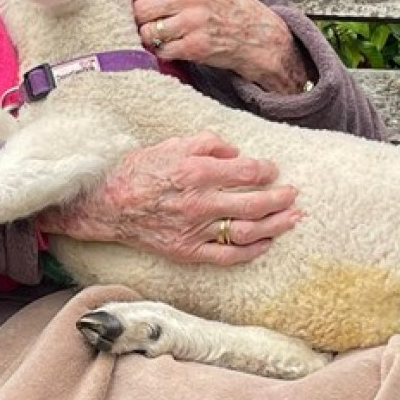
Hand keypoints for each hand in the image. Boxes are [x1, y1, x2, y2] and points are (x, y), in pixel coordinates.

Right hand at [37, 132, 301, 264]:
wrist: (106, 204)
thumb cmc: (139, 171)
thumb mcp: (172, 144)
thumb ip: (208, 143)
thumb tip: (236, 152)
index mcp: (196, 172)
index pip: (247, 172)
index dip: (266, 170)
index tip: (272, 169)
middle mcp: (199, 203)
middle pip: (254, 204)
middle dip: (280, 198)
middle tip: (293, 193)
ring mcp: (194, 230)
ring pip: (246, 232)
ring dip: (275, 225)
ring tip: (293, 218)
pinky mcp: (187, 251)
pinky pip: (226, 256)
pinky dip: (250, 251)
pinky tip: (266, 244)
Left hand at [132, 0, 310, 94]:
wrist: (257, 33)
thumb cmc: (222, 6)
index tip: (138, 4)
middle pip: (140, 9)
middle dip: (139, 20)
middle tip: (149, 23)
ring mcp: (194, 21)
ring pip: (148, 32)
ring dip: (150, 38)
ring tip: (163, 36)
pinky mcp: (196, 46)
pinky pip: (161, 51)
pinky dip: (162, 52)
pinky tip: (174, 47)